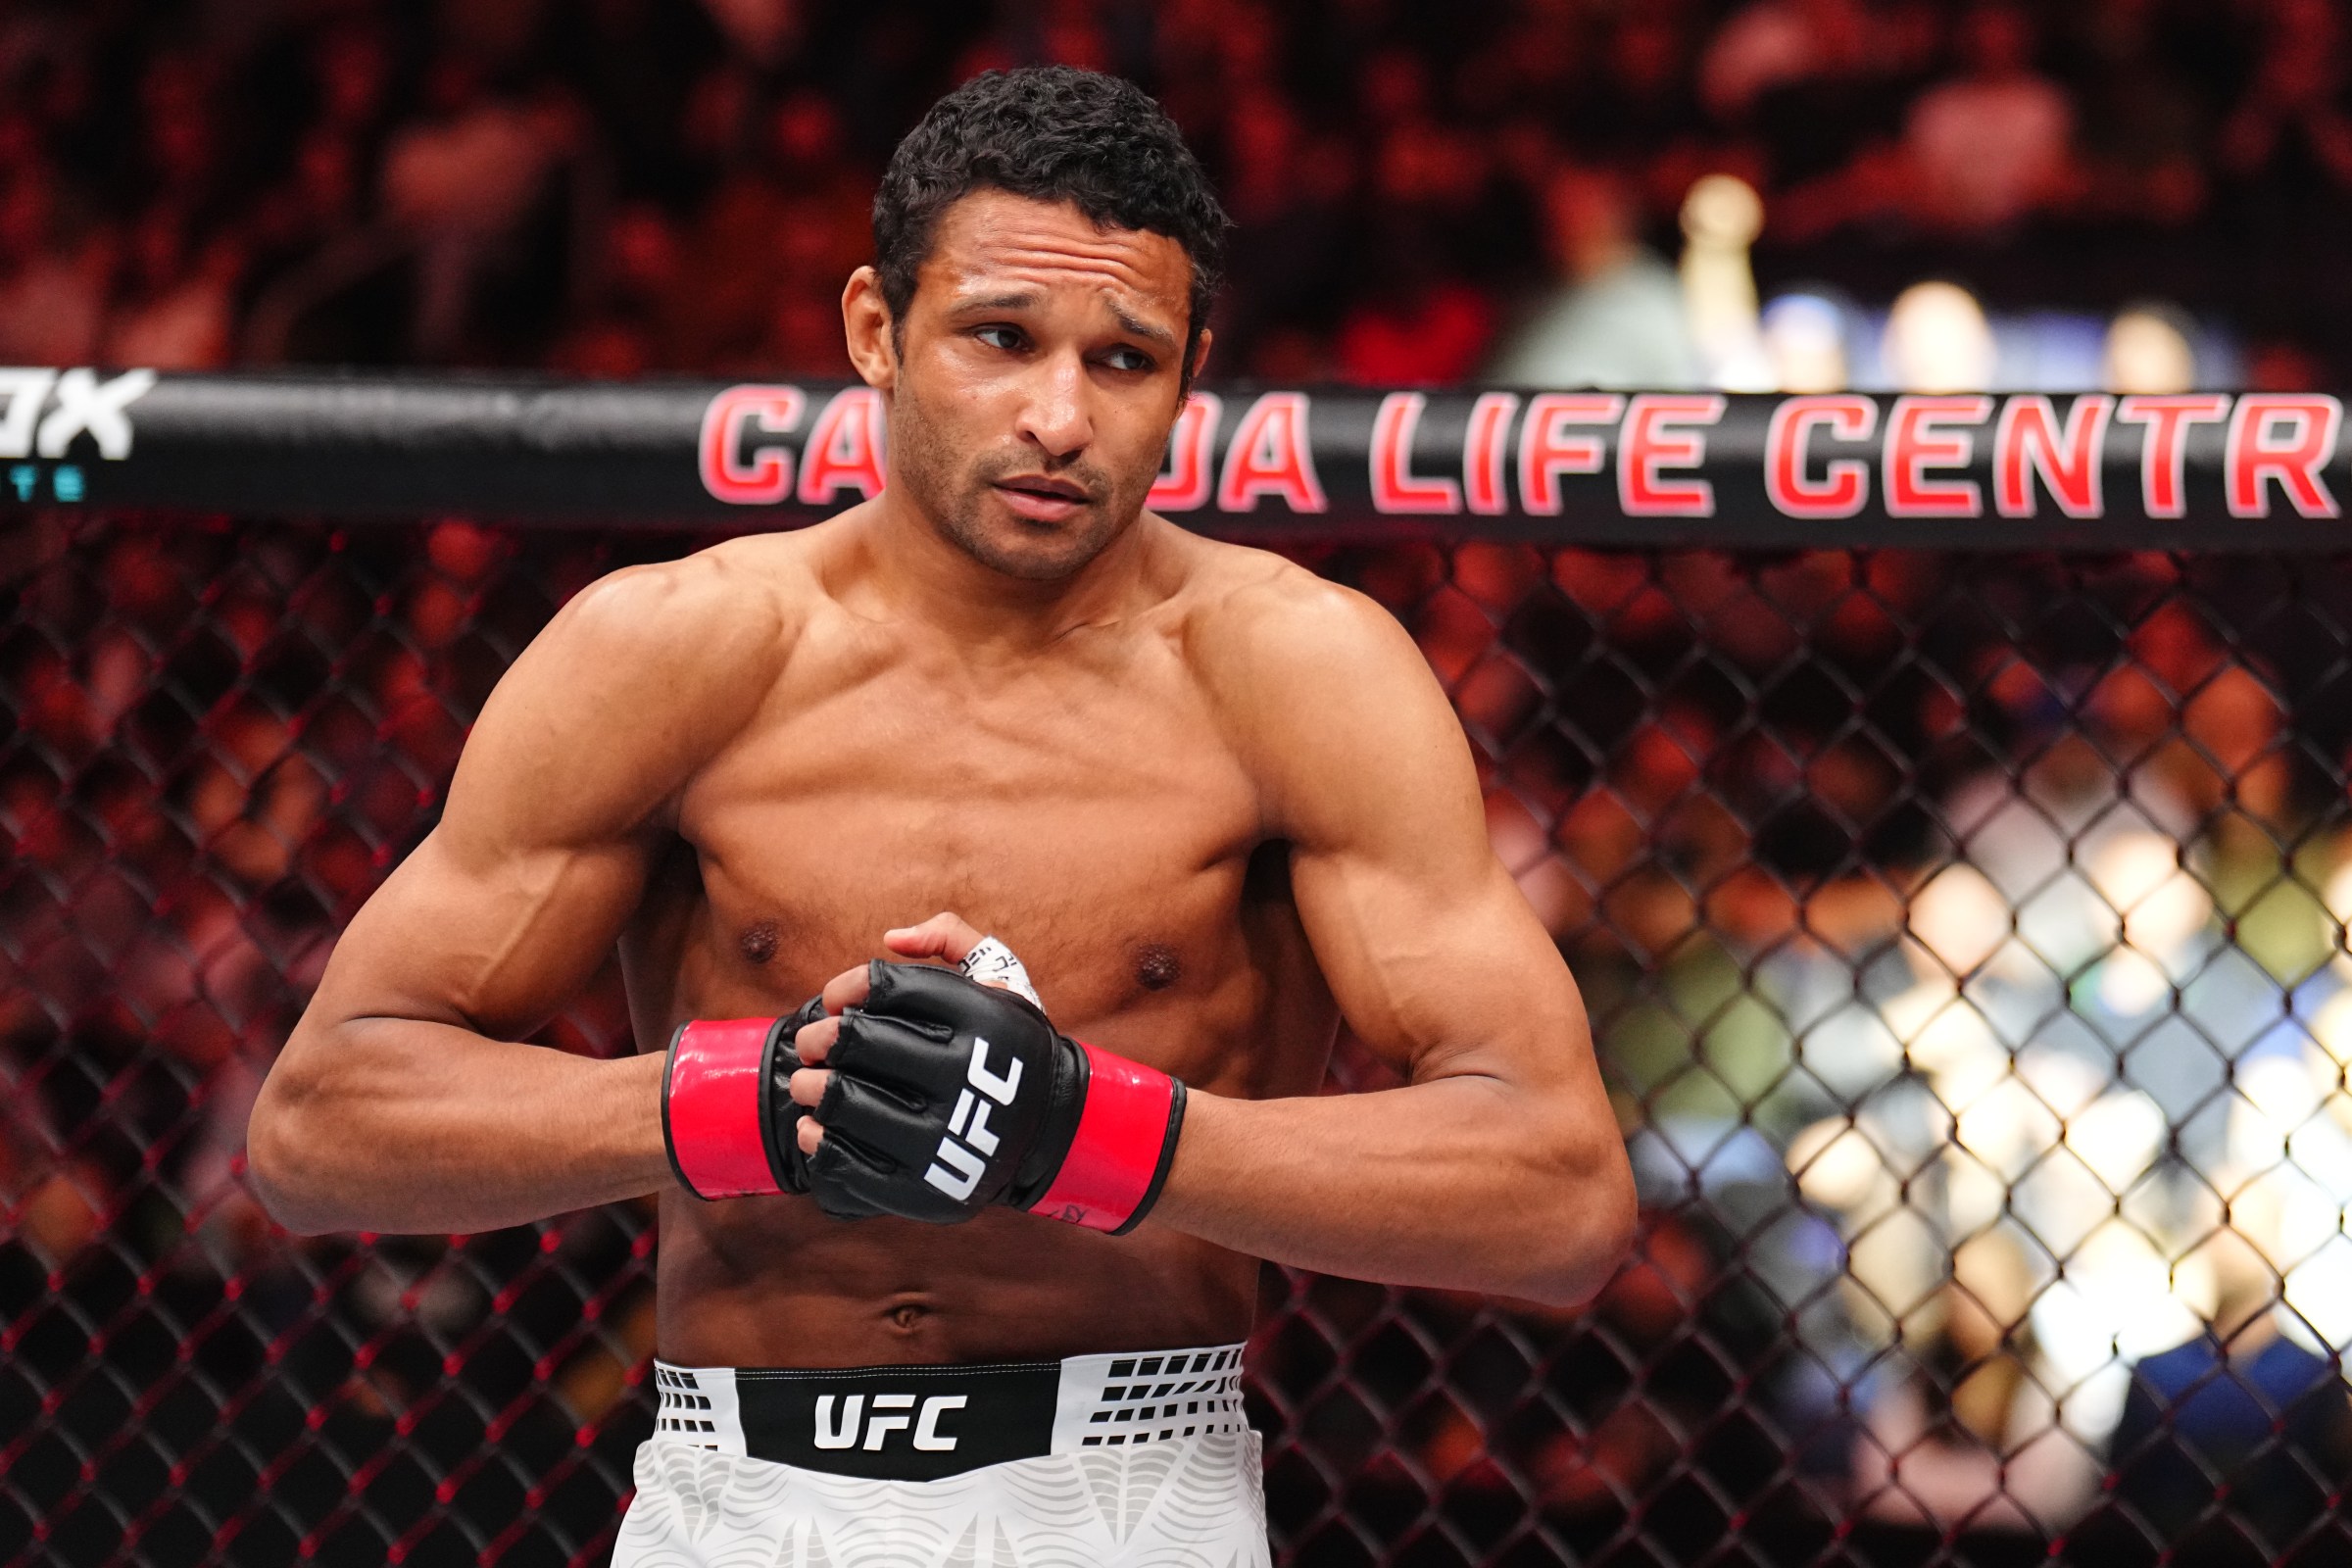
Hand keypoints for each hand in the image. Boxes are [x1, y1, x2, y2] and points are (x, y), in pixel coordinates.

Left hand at [656, 914, 1033, 1203]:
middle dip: (818, 1038)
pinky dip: (816, 1140)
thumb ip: (952, 937)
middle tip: (811, 1044)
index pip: (886, 985)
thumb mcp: (1002, 978)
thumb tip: (892, 938)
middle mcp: (967, 1074)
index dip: (846, 988)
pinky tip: (816, 1126)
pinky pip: (845, 1161)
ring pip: (843, 1102)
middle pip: (856, 1042)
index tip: (837, 1001)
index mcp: (983, 1016)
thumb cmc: (1006, 1047)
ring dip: (809, 1088)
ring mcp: (946, 1138)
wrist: (1049, 1132)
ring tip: (809, 1084)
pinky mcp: (924, 1188)